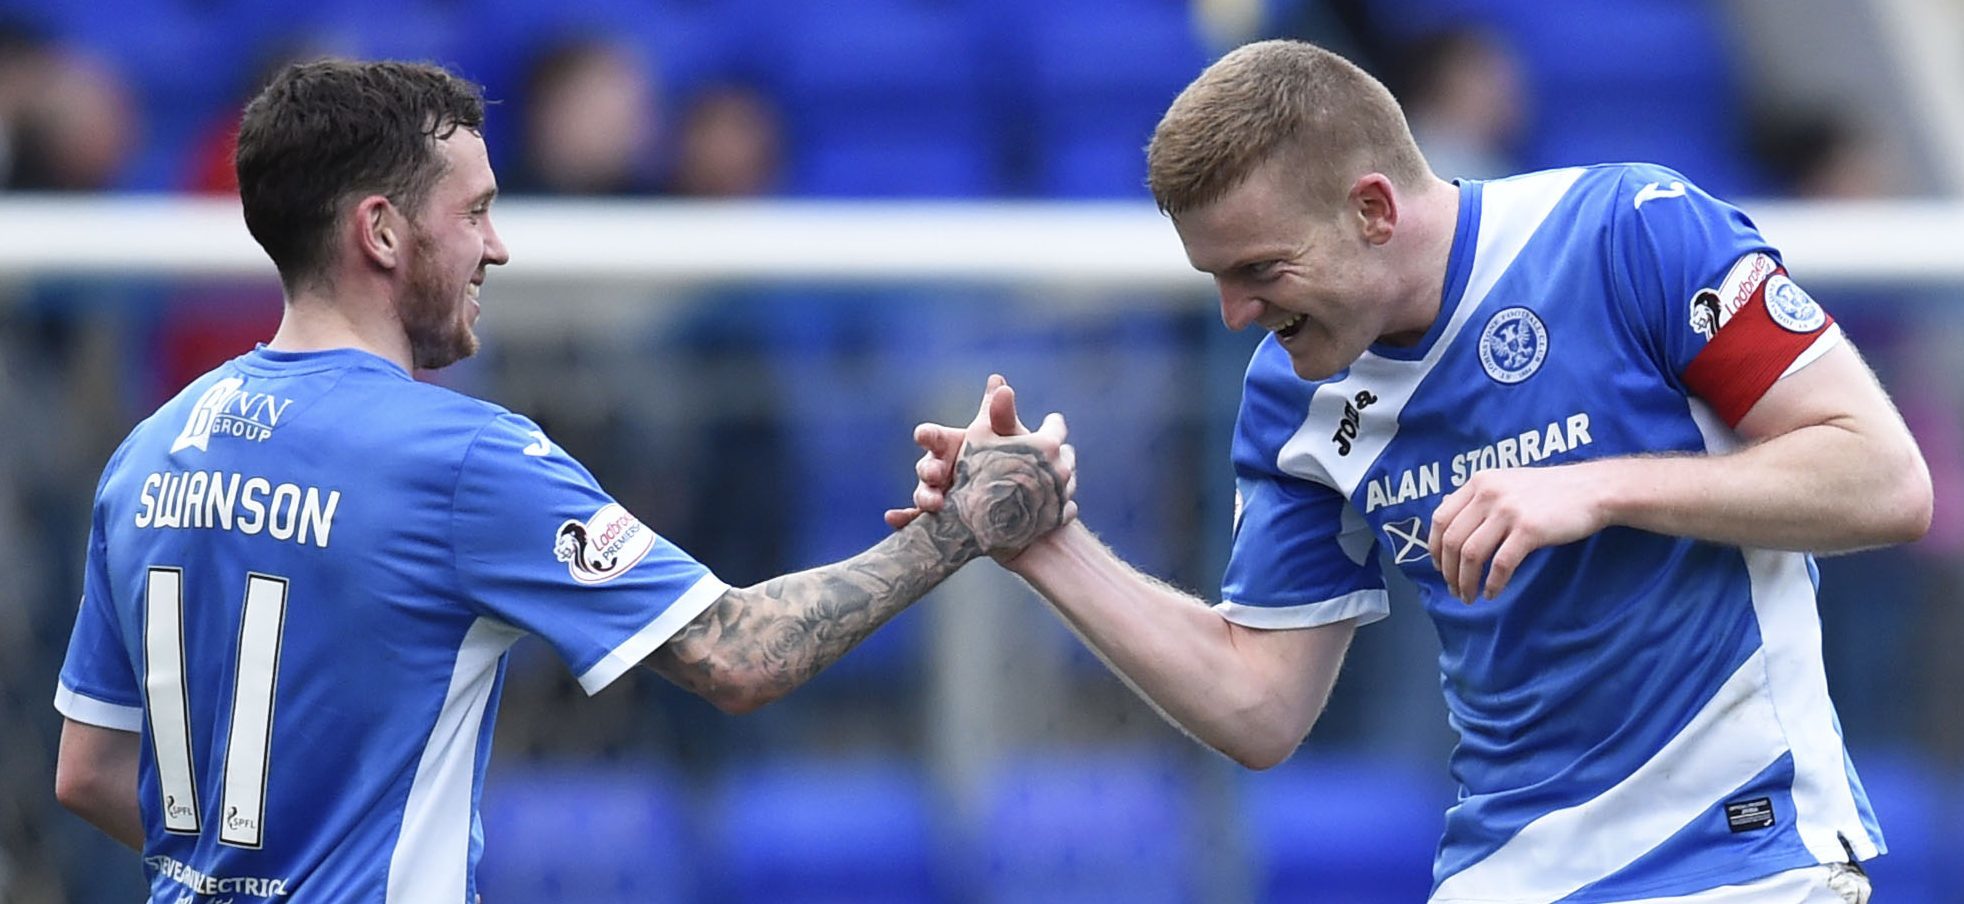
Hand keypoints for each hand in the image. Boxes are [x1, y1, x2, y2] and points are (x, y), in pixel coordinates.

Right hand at [884, 373, 1017, 528]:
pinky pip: (919, 521)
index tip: (922, 435)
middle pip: (926, 466)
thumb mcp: (1013, 441)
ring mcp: (940, 494)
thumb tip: (1001, 385)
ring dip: (923, 497)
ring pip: (923, 494)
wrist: (1030, 503)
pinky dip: (905, 520)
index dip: (927, 435)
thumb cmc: (1018, 462)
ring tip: (932, 504)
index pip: (934, 437)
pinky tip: (894, 520)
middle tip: (934, 475)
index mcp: (954, 444)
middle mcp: (942, 468)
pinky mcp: (942, 520)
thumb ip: (1003, 417)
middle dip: (928, 470)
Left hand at [1426, 463, 1608, 602]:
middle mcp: (1488, 493)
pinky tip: (1492, 593)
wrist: (1593, 489)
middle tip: (1454, 590)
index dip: (1434, 548)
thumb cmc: (1550, 491)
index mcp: (1479, 482)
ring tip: (1469, 597)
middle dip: (1448, 572)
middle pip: (1451, 540)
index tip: (1439, 567)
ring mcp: (1508, 511)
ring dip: (1465, 582)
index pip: (1440, 518)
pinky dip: (1492, 583)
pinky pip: (1501, 564)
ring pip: (1471, 555)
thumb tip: (1445, 513)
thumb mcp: (1507, 482)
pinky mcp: (1529, 530)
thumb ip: (1479, 497)